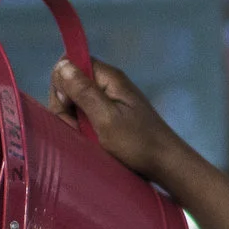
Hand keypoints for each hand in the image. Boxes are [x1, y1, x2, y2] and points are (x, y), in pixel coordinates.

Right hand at [50, 57, 194, 182]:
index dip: (62, 84)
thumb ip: (83, 91)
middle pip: (68, 85)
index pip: (70, 64)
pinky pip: (84, 117)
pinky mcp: (108, 118)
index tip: (69, 107)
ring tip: (87, 140)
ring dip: (72, 122)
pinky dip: (82, 130)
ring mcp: (108, 102)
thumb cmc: (139, 142)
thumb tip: (62, 64)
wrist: (166, 164)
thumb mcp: (106, 118)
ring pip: (74, 104)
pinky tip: (90, 143)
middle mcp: (107, 85)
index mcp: (108, 78)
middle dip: (64, 108)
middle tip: (78, 131)